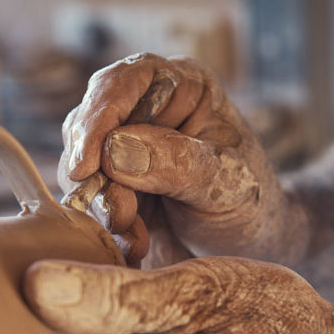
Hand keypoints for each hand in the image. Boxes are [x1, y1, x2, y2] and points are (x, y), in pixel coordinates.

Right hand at [58, 53, 290, 267]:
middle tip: (122, 214)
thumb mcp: (226, 182)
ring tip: (135, 233)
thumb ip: (177, 162)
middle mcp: (148, 111)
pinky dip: (106, 227)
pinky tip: (136, 245)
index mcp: (183, 87)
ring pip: (81, 166)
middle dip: (98, 175)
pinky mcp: (115, 188)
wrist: (252, 251)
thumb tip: (116, 149)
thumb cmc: (252, 207)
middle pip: (90, 125)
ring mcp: (127, 151)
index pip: (124, 82)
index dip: (97, 118)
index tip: (85, 165)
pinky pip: (89, 201)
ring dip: (102, 205)